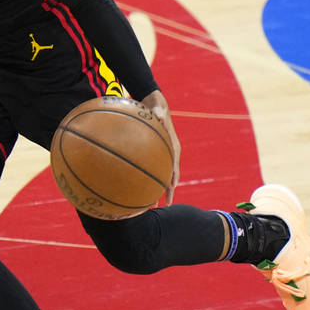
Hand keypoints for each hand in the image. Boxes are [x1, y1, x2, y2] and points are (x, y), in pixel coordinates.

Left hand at [141, 90, 180, 204]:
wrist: (154, 103)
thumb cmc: (157, 107)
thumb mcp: (159, 109)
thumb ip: (159, 115)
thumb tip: (160, 118)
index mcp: (174, 147)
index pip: (175, 167)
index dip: (172, 180)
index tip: (170, 192)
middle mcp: (170, 153)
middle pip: (169, 176)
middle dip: (166, 191)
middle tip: (162, 206)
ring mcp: (162, 154)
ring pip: (160, 175)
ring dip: (156, 188)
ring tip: (149, 203)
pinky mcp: (154, 152)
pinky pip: (151, 167)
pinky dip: (145, 177)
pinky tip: (134, 185)